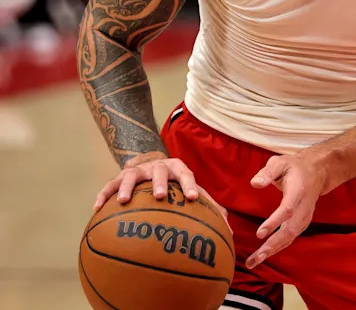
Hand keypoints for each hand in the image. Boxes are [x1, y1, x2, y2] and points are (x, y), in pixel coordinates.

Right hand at [93, 152, 229, 228]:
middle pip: (159, 171)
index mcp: (178, 169)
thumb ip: (208, 205)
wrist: (150, 162)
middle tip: (160, 196)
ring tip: (123, 201)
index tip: (193, 198)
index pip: (186, 174)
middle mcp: (157, 166)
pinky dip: (102, 195)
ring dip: (127, 187)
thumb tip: (228, 225)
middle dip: (159, 182)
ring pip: (131, 175)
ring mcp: (137, 170)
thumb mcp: (190, 188)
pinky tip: (96, 208)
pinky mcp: (119, 176)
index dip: (190, 185)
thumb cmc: (175, 183)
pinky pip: (109, 185)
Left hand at [245, 152, 323, 268]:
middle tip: (256, 256)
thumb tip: (255, 184)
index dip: (275, 222)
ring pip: (290, 237)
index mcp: (298, 191)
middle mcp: (303, 207)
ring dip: (273, 250)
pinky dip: (278, 248)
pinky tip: (263, 255)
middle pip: (290, 230)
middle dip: (273, 245)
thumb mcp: (280, 162)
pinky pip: (290, 238)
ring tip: (255, 261)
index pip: (287, 209)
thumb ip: (267, 172)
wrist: (316, 173)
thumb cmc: (293, 168)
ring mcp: (304, 217)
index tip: (259, 234)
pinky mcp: (302, 223)